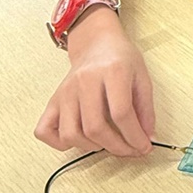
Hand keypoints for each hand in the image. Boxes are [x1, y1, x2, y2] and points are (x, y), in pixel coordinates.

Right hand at [35, 16, 154, 155]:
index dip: (134, 137)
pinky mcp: (53, 100)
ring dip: (92, 148)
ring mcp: (65, 92)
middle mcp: (84, 81)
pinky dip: (60, 143)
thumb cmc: (120, 58)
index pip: (121, 113)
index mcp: (111, 72)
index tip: (144, 147)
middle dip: (117, 147)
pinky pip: (44, 130)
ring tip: (108, 143)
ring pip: (71, 134)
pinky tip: (79, 139)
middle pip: (95, 128)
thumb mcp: (142, 78)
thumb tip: (147, 138)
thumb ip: (146, 109)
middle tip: (130, 150)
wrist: (96, 42)